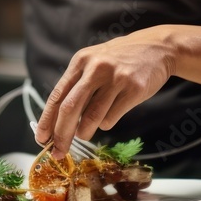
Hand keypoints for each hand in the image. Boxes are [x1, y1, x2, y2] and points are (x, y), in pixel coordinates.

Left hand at [35, 26, 174, 156]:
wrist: (158, 48)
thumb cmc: (121, 59)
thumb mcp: (95, 61)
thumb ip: (78, 84)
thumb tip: (58, 121)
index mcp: (81, 60)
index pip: (57, 95)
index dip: (47, 120)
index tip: (41, 139)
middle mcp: (96, 67)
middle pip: (70, 108)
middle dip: (61, 135)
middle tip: (59, 152)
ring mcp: (116, 78)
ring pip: (91, 117)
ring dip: (84, 132)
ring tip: (84, 134)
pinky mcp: (134, 89)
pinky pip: (112, 117)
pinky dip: (106, 123)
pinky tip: (110, 115)